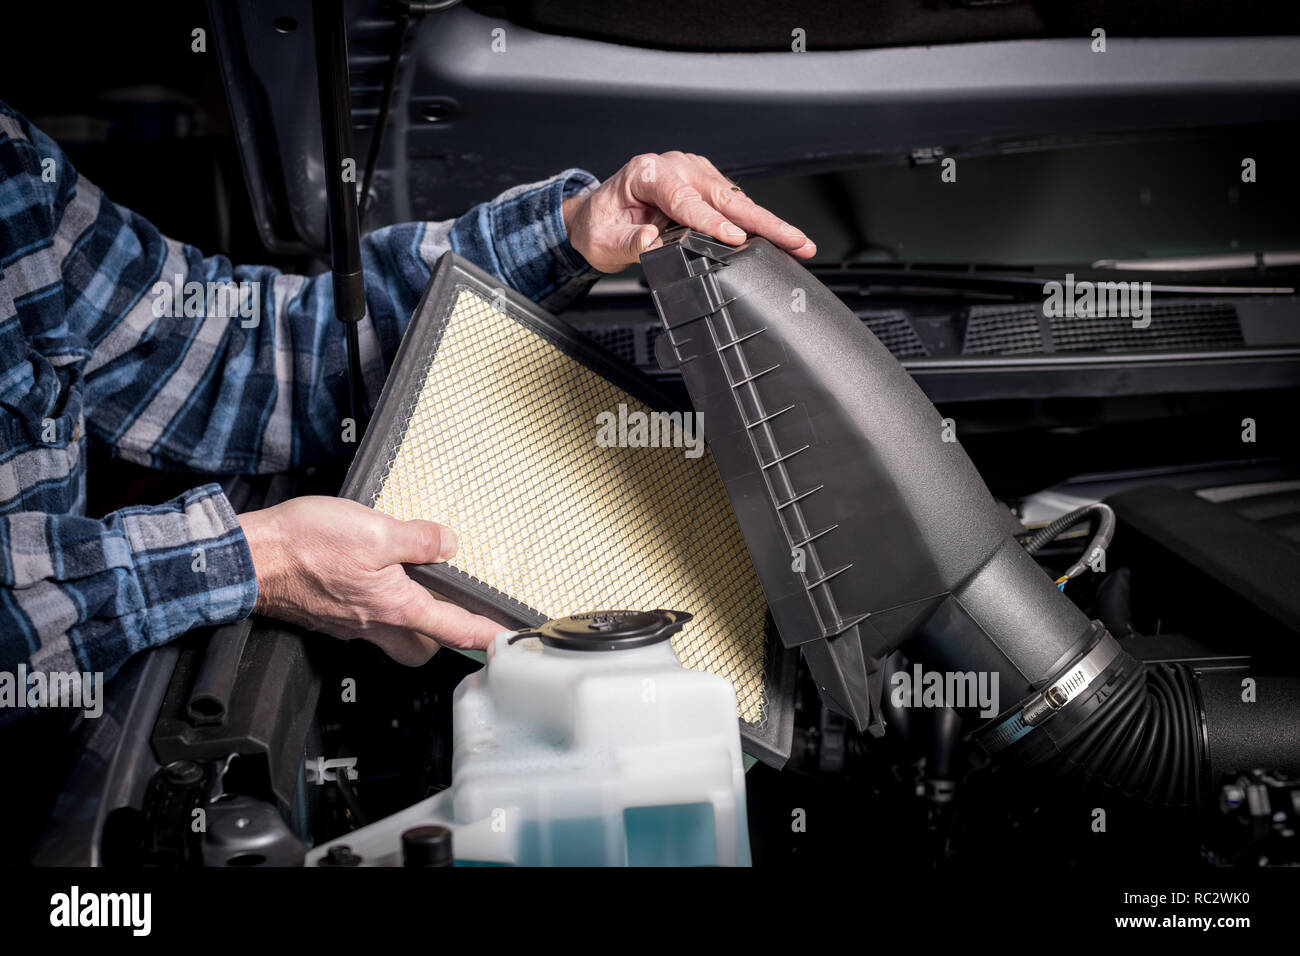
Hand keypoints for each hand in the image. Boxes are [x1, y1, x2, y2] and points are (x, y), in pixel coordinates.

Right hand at [238, 496, 500, 662]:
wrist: (249, 560)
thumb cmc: (305, 547)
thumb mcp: (375, 530)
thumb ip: (418, 539)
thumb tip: (448, 543)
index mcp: (395, 606)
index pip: (453, 627)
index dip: (483, 634)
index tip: (505, 642)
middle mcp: (373, 624)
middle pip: (420, 647)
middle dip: (440, 636)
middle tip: (453, 613)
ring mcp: (347, 624)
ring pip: (391, 636)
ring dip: (408, 621)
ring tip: (412, 589)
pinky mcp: (326, 615)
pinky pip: (362, 621)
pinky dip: (375, 606)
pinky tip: (369, 579)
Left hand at [561, 150, 815, 272]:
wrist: (596, 216)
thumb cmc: (600, 224)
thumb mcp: (604, 241)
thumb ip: (629, 242)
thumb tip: (652, 243)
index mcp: (648, 173)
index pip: (686, 200)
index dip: (712, 222)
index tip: (735, 240)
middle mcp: (675, 167)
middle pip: (725, 197)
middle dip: (763, 222)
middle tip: (794, 240)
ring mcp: (693, 174)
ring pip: (736, 200)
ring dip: (769, 223)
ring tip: (798, 243)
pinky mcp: (704, 186)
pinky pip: (733, 205)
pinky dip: (757, 223)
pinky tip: (778, 238)